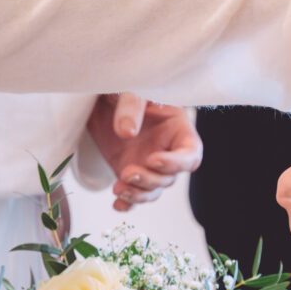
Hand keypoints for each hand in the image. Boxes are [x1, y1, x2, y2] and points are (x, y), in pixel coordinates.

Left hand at [87, 94, 202, 210]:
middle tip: (128, 172)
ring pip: (153, 190)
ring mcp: (147, 163)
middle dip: (151, 179)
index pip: (191, 154)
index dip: (177, 162)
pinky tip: (117, 203)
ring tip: (118, 188)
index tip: (153, 159)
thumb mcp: (130, 89)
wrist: (99, 96)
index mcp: (177, 128)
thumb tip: (127, 133)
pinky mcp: (128, 170)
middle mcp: (166, 149)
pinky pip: (134, 194)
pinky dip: (127, 202)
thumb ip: (130, 107)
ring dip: (139, 194)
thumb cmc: (124, 86)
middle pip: (170, 177)